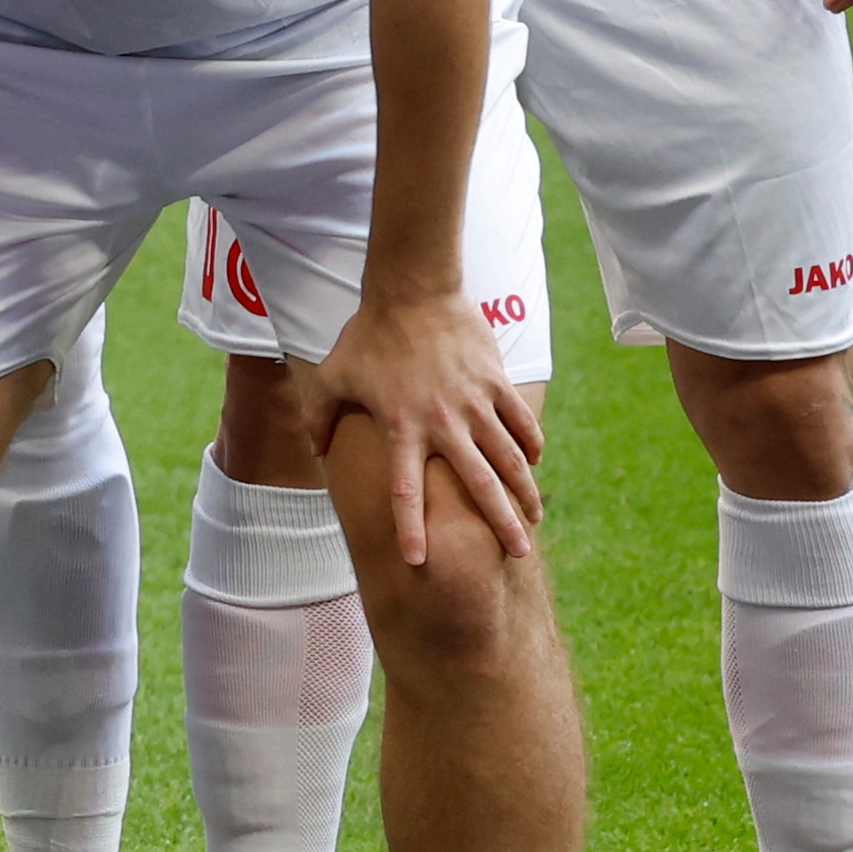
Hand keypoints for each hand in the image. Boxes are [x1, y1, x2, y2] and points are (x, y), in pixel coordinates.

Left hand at [298, 281, 543, 566]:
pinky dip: (531, 446)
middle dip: (500, 522)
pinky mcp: (497, 383)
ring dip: (524, 491)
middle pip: (478, 484)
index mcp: (401, 427)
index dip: (410, 527)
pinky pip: (521, 423)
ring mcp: (475, 403)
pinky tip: (535, 464)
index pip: (405, 490)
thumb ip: (320, 417)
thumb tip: (316, 451)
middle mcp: (443, 423)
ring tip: (535, 517)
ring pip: (509, 458)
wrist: (413, 290)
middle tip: (518, 554)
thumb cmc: (368, 335)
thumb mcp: (332, 375)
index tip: (416, 561)